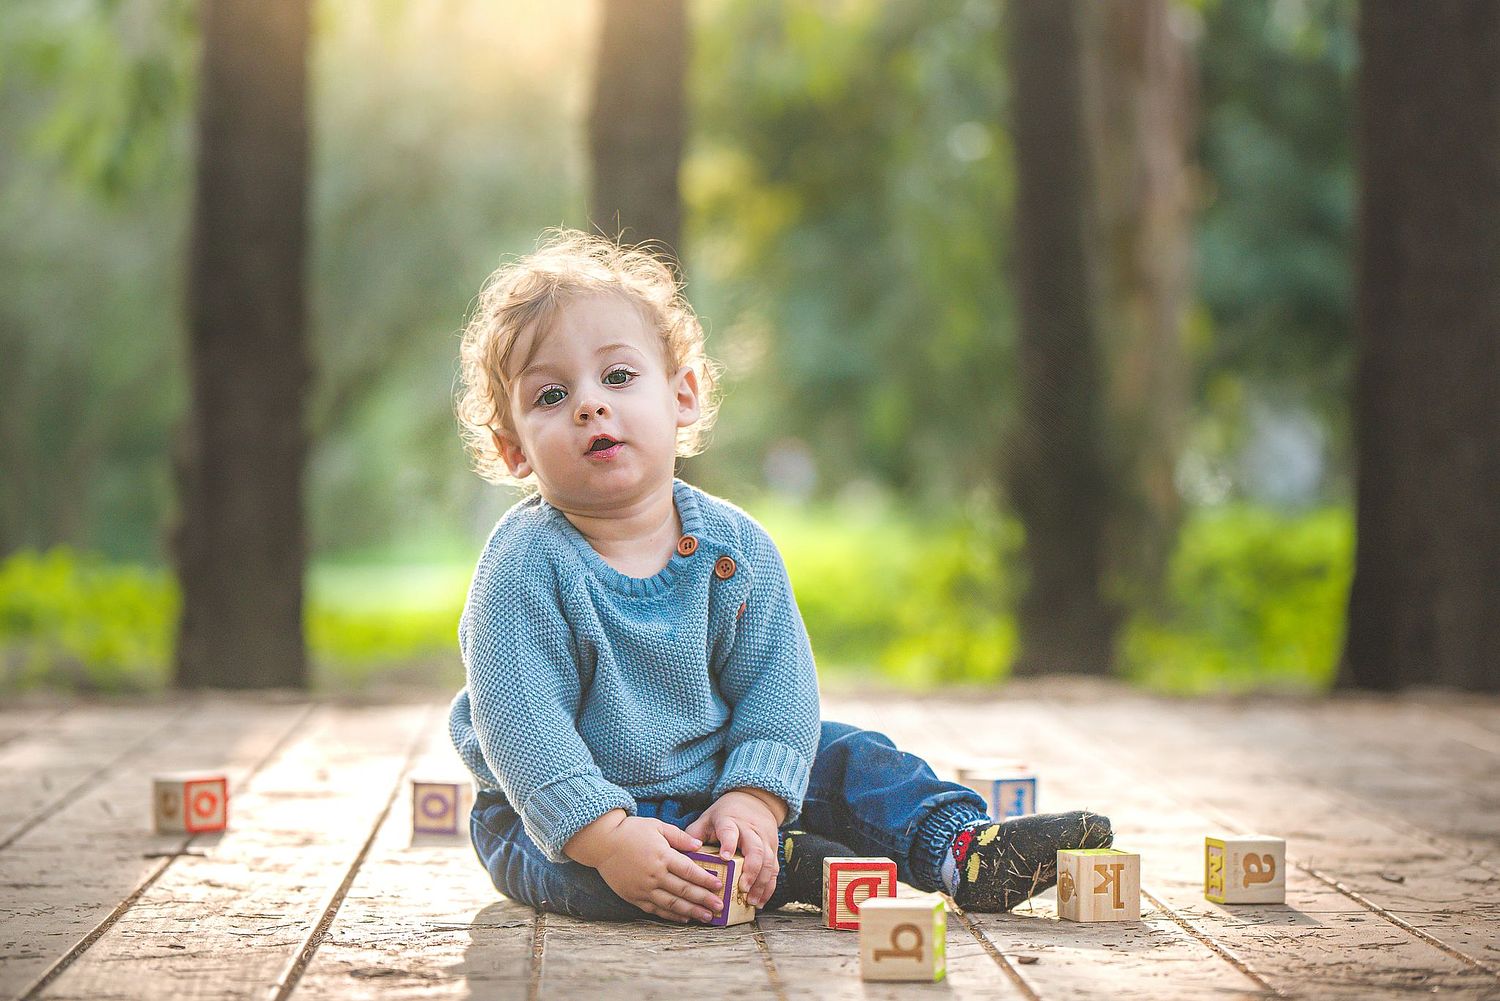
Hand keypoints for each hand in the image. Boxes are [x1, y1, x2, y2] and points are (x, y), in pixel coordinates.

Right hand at [573, 814, 726, 923]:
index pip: (689, 870)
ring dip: (691, 911)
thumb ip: (679, 837)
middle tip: (720, 906)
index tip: (719, 885)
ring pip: (672, 904)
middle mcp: (654, 875)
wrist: (602, 842)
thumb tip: (699, 846)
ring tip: (707, 917)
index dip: (706, 879)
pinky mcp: (634, 897)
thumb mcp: (657, 827)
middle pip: (684, 890)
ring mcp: (644, 888)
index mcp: (662, 856)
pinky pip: (656, 910)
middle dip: (704, 899)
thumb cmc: (631, 831)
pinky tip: (684, 918)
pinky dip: (671, 915)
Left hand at [684, 790, 782, 907]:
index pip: (730, 831)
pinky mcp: (773, 849)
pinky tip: (760, 901)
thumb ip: (693, 836)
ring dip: (761, 883)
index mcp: (730, 821)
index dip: (728, 843)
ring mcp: (764, 839)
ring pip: (768, 861)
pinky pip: (774, 869)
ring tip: (751, 901)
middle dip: (751, 870)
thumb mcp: (707, 819)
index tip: (725, 857)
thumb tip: (678, 858)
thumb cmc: (724, 815)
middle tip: (742, 888)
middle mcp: (751, 830)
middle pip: (755, 849)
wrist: (754, 801)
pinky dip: (769, 887)